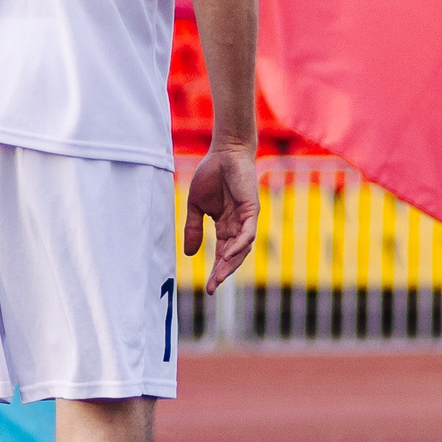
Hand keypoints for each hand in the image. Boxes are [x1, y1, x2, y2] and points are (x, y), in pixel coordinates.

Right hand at [183, 142, 258, 293]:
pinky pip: (247, 233)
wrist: (224, 153)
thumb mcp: (196, 206)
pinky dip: (238, 245)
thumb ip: (193, 228)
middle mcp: (238, 225)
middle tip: (212, 288)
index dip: (216, 270)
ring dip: (231, 264)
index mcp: (225, 225)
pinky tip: (227, 255)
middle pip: (232, 256)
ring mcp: (246, 219)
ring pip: (242, 248)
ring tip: (219, 277)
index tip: (208, 289)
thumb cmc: (211, 174)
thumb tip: (189, 254)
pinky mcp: (252, 210)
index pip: (222, 253)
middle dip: (223, 273)